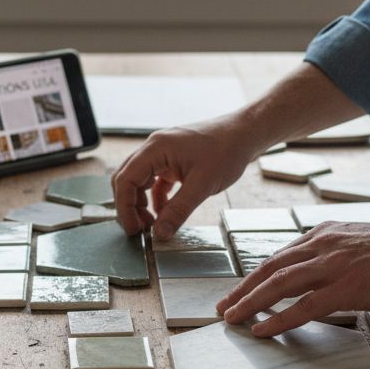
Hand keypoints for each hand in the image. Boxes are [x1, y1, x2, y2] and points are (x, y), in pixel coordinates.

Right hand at [112, 116, 259, 238]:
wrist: (245, 134)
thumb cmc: (226, 151)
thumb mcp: (202, 186)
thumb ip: (178, 211)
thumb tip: (160, 234)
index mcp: (155, 148)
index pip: (125, 180)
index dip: (124, 208)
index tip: (134, 230)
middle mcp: (154, 148)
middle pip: (127, 180)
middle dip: (130, 207)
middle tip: (140, 231)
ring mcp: (163, 153)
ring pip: (140, 181)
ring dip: (142, 204)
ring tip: (154, 225)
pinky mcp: (173, 160)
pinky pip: (155, 181)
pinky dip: (157, 198)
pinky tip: (166, 213)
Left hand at [216, 192, 369, 337]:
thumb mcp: (361, 244)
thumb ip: (336, 255)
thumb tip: (320, 276)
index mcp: (326, 234)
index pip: (281, 256)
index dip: (257, 275)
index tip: (241, 289)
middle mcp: (323, 245)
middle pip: (270, 268)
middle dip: (242, 289)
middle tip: (223, 307)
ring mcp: (333, 265)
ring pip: (278, 284)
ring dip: (250, 303)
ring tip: (231, 319)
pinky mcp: (347, 287)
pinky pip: (303, 306)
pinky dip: (278, 318)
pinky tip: (262, 330)